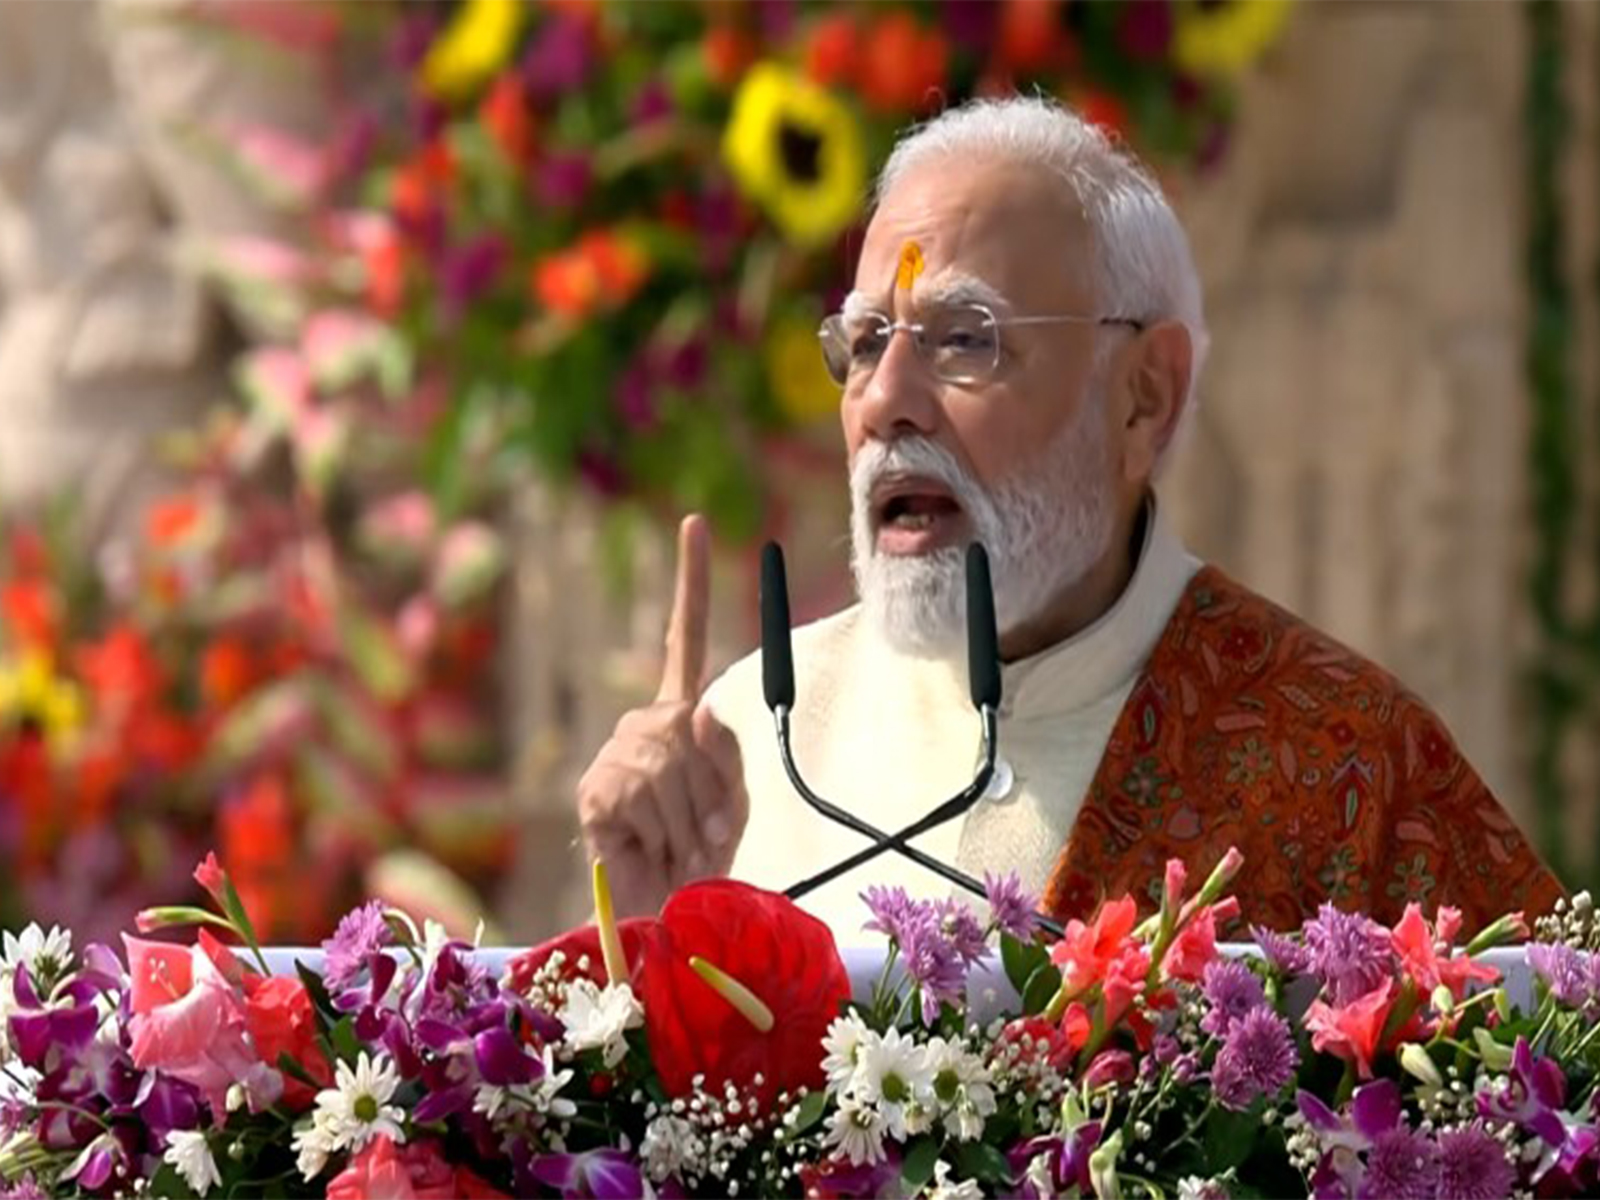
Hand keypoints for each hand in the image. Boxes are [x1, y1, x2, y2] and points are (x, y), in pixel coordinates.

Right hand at [576, 514, 749, 916]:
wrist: (666, 909)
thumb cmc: (706, 854)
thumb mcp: (736, 798)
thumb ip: (726, 754)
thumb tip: (698, 711)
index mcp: (680, 716)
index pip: (682, 637)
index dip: (689, 582)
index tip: (693, 522)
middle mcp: (645, 724)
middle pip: (694, 733)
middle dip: (712, 794)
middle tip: (703, 835)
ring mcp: (617, 752)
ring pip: (671, 768)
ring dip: (689, 819)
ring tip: (677, 845)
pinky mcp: (596, 786)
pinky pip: (644, 793)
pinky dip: (659, 829)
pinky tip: (646, 845)